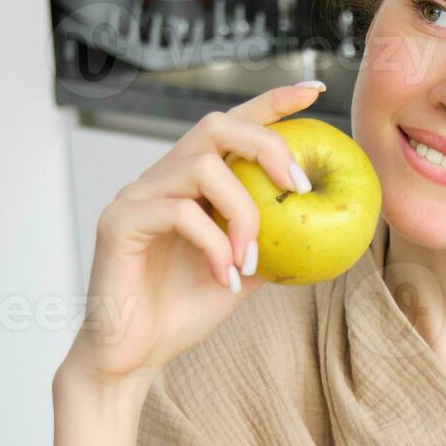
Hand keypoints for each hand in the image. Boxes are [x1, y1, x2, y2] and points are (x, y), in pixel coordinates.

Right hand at [60, 82, 326, 389]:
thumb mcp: (243, 269)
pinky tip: (223, 278)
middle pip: (215, 125)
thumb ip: (272, 239)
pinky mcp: (120, 221)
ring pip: (202, 167)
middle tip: (298, 188)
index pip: (232, 126)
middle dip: (266, 146)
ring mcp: (137, 195)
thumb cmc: (182, 310)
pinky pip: (180, 212)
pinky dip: (213, 244)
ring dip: (242, 212)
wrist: (132, 356)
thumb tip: (326, 224)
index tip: (314, 90)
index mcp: (191, 182)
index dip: (272, 103)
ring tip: (250, 260)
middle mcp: (161, 177)